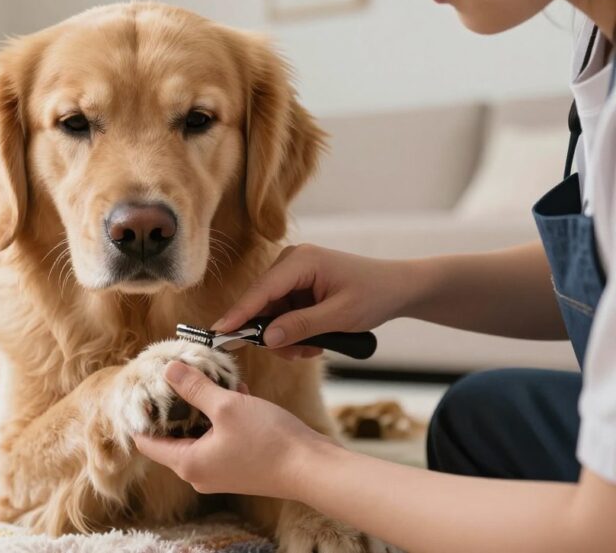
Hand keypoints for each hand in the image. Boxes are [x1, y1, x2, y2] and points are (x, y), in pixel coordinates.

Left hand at [133, 361, 334, 497]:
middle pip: (172, 437)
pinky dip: (222, 417)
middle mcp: (199, 473)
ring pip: (199, 434)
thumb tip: (168, 370)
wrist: (313, 468)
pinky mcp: (240, 466)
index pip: (146, 443)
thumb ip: (194, 387)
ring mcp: (220, 472)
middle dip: (174, 407)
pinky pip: (220, 438)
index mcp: (187, 464)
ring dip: (203, 408)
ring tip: (208, 379)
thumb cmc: (269, 441)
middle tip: (174, 377)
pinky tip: (236, 391)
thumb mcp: (226, 406)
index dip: (141, 416)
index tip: (142, 391)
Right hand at [213, 244, 413, 358]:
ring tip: (314, 348)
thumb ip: (301, 326)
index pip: (261, 290)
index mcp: (301, 261)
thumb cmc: (375, 295)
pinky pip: (281, 314)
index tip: (218, 333)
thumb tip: (266, 338)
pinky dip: (293, 332)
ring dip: (287, 337)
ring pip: (270, 314)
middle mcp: (291, 262)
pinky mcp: (296, 286)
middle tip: (300, 354)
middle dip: (274, 334)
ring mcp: (292, 274)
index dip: (239, 314)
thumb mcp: (340, 316)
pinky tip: (314, 340)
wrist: (397, 288)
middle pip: (262, 304)